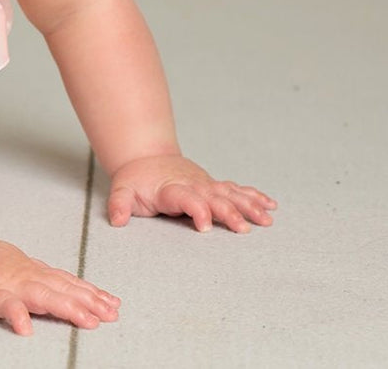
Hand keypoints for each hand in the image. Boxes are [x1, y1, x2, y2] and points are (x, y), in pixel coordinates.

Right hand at [0, 240, 119, 335]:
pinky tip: (27, 330)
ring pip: (42, 296)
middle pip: (62, 289)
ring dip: (66, 307)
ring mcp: (9, 286)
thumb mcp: (18, 267)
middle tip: (111, 314)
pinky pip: (4, 306)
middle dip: (89, 302)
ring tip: (87, 321)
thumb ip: (41, 277)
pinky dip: (17, 316)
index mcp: (34, 272)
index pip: (68, 282)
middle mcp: (27, 277)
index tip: (113, 303)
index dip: (91, 293)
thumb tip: (68, 286)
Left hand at [108, 154, 275, 232]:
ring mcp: (205, 185)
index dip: (197, 212)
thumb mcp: (121, 191)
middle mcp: (193, 185)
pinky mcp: (213, 186)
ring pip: (230, 194)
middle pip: (214, 198)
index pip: (187, 200)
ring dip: (248, 206)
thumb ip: (119, 205)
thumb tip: (117, 220)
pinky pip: (236, 190)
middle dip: (229, 213)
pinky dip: (253, 196)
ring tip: (266, 219)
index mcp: (171, 189)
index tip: (205, 228)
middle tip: (243, 230)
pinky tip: (270, 205)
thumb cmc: (135, 180)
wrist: (146, 158)